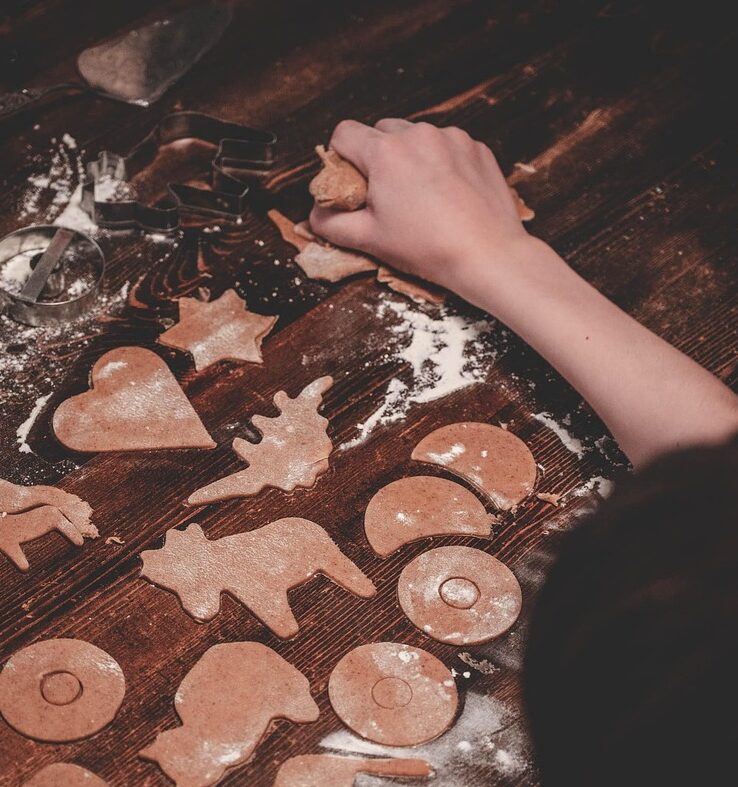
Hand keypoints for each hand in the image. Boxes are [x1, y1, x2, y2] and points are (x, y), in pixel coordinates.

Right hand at [309, 118, 531, 297]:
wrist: (488, 255)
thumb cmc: (429, 249)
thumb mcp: (370, 240)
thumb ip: (331, 224)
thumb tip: (315, 215)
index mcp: (385, 153)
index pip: (344, 133)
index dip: (340, 158)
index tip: (351, 182)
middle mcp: (418, 135)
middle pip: (380, 131)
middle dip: (376, 158)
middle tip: (386, 194)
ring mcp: (451, 138)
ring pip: (415, 137)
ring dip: (410, 159)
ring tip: (420, 197)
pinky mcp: (476, 148)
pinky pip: (447, 146)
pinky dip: (441, 163)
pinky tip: (447, 195)